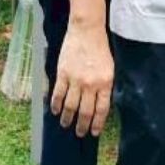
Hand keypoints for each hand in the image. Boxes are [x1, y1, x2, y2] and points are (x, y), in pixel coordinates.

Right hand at [51, 19, 114, 136]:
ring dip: (67, 118)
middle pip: (85, 112)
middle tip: (79, 133)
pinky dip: (55, 105)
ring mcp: (76, 80)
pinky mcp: (63, 74)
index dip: (97, 124)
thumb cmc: (100, 48)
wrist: (87, 31)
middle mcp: (91, 84)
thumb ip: (105, 87)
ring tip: (65, 124)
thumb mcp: (110, 69)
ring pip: (70, 106)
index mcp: (105, 83)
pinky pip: (58, 94)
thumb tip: (99, 105)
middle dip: (82, 126)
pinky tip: (54, 111)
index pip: (102, 110)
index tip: (94, 132)